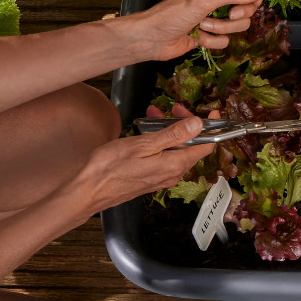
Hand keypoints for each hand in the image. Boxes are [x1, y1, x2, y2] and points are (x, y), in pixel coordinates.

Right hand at [68, 119, 210, 213]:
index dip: (212, 128)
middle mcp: (172, 174)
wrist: (87, 191)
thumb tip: (197, 125)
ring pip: (175, 150)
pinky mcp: (151, 178)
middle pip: (190, 146)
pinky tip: (146, 132)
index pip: (206, 146)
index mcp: (175, 165)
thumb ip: (173, 135)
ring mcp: (161, 177)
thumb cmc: (110, 168)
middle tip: (174, 109)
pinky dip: (159, 142)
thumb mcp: (143, 144)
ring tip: (154, 116)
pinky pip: (163, 157)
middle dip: (185, 125)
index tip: (212, 113)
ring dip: (169, 131)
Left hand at [121, 0, 267, 62]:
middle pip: (247, 6)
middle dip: (237, 14)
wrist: (152, 38)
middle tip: (228, 15)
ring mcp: (214, 17)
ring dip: (221, 28)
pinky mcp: (211, 34)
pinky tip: (198, 38)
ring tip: (202, 26)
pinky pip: (225, 40)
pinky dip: (213, 41)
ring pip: (238, 25)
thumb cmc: (173, 13)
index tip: (251, 0)